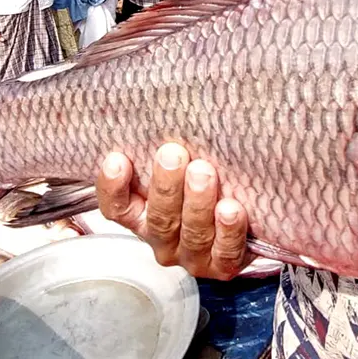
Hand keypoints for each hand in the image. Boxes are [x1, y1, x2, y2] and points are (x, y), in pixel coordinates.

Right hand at [95, 143, 249, 279]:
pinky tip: (231, 209)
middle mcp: (163, 239)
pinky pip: (225, 252)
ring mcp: (192, 255)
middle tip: (173, 154)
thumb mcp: (176, 164)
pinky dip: (228, 230)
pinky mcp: (224, 265)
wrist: (245, 215)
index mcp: (141, 217)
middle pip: (158, 219)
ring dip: (197, 203)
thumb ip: (161, 145)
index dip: (112, 187)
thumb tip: (158, 94)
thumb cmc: (200, 179)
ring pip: (191, 233)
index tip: (117, 158)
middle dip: (165, 186)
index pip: (116, 208)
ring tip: (204, 172)